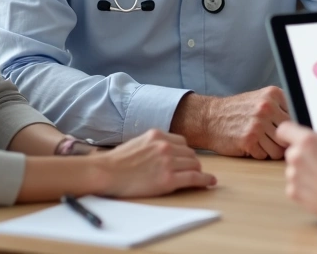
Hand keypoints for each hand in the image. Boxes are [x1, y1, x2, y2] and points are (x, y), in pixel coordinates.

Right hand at [94, 130, 215, 196]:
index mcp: (157, 135)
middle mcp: (165, 146)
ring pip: (194, 165)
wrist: (106, 173)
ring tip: (197, 178)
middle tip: (190, 172)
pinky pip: (194, 178)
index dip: (184, 153)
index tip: (185, 161)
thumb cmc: (117, 161)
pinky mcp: (168, 179)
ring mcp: (168, 162)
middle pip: (191, 154)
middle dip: (191, 163)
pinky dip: (205, 180)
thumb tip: (167, 150)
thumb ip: (154, 144)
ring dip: (196, 172)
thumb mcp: (138, 142)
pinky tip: (210, 182)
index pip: (182, 142)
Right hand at [171, 87, 290, 158]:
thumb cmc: (238, 111)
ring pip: (279, 149)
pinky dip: (258, 154)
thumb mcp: (261, 99)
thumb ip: (281, 110)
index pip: (295, 119)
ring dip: (270, 151)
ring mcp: (257, 124)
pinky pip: (264, 156)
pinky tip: (249, 145)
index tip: (279, 131)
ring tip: (260, 143)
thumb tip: (304, 129)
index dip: (289, 130)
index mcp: (273, 95)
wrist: (210, 118)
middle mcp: (266, 107)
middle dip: (281, 142)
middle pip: (289, 136)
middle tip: (269, 140)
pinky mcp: (248, 140)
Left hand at [275, 121, 316, 217]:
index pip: (284, 130)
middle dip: (301, 157)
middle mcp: (296, 156)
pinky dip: (302, 187)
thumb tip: (304, 138)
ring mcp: (292, 175)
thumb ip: (315, 138)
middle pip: (291, 152)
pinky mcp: (292, 191)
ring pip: (292, 170)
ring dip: (302, 173)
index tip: (288, 138)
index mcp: (307, 141)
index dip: (287, 134)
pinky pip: (293, 185)